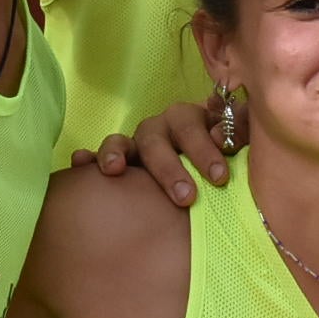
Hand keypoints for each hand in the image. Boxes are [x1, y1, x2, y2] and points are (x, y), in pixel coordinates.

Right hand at [75, 95, 228, 195]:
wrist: (206, 168)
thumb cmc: (223, 154)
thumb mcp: (238, 140)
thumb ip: (239, 132)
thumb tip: (228, 136)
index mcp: (189, 119)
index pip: (193, 127)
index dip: (205, 150)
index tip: (219, 177)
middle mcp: (159, 129)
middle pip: (156, 139)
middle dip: (169, 168)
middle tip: (186, 198)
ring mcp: (134, 145)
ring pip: (121, 142)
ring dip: (115, 153)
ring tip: (114, 170)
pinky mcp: (116, 162)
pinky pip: (95, 157)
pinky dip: (87, 158)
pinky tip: (79, 163)